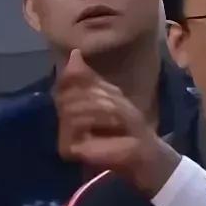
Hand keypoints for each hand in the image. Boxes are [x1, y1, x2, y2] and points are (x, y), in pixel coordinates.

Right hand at [54, 49, 179, 195]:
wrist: (143, 152)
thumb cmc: (129, 126)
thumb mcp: (111, 96)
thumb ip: (89, 78)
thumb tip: (73, 54)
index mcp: (71, 106)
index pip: (64, 84)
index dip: (80, 80)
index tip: (104, 89)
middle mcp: (62, 121)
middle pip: (65, 95)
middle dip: (94, 96)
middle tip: (116, 107)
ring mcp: (63, 136)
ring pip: (69, 107)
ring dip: (99, 108)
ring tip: (116, 118)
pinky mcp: (67, 148)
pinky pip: (73, 123)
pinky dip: (95, 119)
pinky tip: (111, 125)